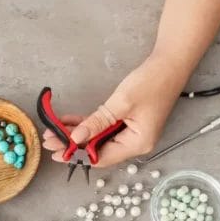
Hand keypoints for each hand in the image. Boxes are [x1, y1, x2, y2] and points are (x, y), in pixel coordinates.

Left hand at [43, 55, 184, 167]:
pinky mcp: (126, 122)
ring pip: (97, 139)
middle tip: (49, 140)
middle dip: (73, 145)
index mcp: (137, 144)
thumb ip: (97, 122)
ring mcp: (130, 133)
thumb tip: (76, 138)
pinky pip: (102, 128)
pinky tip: (68, 122)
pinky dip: (87, 125)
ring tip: (54, 131)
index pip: (102, 157)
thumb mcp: (121, 104)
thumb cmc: (152, 82)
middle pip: (98, 150)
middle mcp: (134, 143)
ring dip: (77, 135)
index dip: (78, 156)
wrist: (170, 63)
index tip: (56, 152)